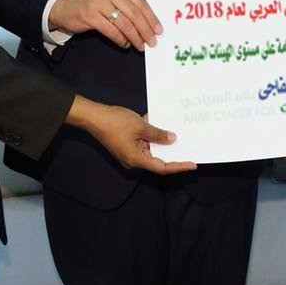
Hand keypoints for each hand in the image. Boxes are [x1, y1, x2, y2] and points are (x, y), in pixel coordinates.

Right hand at [50, 0, 160, 50]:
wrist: (66, 6)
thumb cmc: (94, 3)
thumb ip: (127, 4)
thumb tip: (149, 23)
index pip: (140, 1)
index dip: (151, 17)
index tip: (158, 29)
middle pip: (134, 12)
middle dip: (145, 29)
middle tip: (152, 41)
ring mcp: (98, 2)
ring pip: (124, 23)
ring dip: (135, 37)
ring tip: (140, 45)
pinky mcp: (90, 16)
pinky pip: (112, 31)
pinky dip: (121, 40)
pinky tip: (125, 44)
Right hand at [66, 96, 195, 174]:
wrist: (93, 117)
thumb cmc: (115, 122)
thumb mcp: (141, 126)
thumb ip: (157, 135)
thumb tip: (172, 139)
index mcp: (136, 159)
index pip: (162, 167)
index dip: (178, 166)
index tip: (192, 164)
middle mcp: (133, 160)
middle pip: (157, 160)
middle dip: (171, 152)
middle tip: (188, 147)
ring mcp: (128, 153)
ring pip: (150, 150)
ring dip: (159, 140)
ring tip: (175, 133)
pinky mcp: (125, 145)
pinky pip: (142, 143)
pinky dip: (149, 135)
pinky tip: (156, 122)